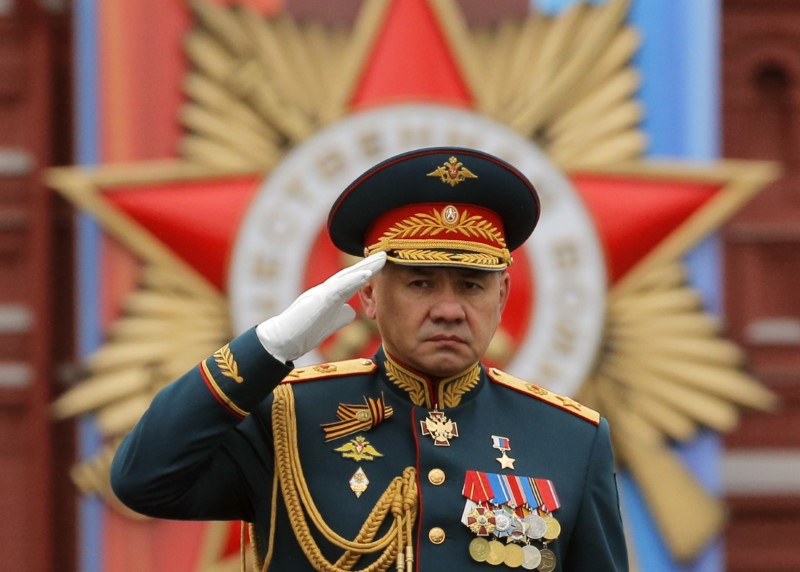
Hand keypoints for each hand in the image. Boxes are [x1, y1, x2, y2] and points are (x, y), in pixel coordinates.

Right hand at [256, 252, 386, 362]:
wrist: (283, 340)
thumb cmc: (304, 332)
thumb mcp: (328, 321)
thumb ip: (340, 314)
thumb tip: (352, 310)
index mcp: (330, 295)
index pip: (352, 280)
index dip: (368, 271)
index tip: (383, 263)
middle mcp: (326, 290)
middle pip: (351, 273)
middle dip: (370, 264)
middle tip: (386, 253)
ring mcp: (322, 293)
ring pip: (347, 276)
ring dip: (365, 267)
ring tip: (382, 258)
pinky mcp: (319, 300)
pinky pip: (339, 287)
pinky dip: (353, 280)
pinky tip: (367, 274)